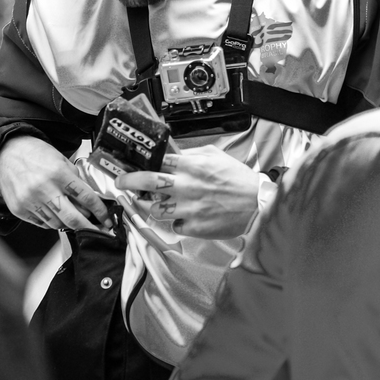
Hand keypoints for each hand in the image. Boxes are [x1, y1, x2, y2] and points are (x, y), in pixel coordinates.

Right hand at [0, 135, 112, 231]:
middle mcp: (44, 189)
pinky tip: (56, 216)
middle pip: (72, 218)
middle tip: (97, 230)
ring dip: (70, 225)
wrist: (6, 153)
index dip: (100, 211)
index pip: (86, 197)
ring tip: (75, 219)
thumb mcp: (61, 159)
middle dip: (89, 227)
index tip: (106, 219)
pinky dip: (53, 223)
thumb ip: (75, 179)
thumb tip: (89, 200)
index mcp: (58, 173)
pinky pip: (42, 224)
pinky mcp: (20, 209)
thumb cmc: (34, 154)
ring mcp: (30, 201)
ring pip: (57, 224)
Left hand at [115, 145, 261, 239]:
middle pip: (147, 182)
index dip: (139, 162)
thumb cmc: (238, 179)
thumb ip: (192, 153)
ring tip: (154, 203)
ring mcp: (188, 208)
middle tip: (121, 182)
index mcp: (191, 166)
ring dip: (151, 206)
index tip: (129, 165)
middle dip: (128, 181)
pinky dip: (176, 222)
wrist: (258, 204)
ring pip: (154, 209)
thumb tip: (173, 153)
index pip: (156, 161)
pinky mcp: (193, 227)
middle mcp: (186, 186)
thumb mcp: (216, 156)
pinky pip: (174, 226)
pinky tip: (184, 217)